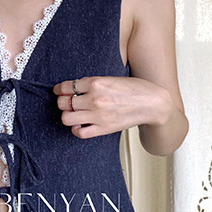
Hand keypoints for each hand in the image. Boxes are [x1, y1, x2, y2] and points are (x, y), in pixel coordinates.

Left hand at [53, 76, 171, 138]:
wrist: (152, 103)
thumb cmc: (134, 89)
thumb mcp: (110, 78)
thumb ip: (92, 83)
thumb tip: (73, 87)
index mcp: (96, 82)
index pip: (67, 86)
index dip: (59, 89)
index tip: (59, 90)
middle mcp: (95, 99)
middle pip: (63, 102)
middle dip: (62, 101)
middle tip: (66, 101)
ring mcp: (98, 115)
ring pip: (67, 118)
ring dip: (67, 115)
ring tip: (73, 113)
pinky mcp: (104, 129)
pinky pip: (79, 132)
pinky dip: (76, 129)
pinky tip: (80, 124)